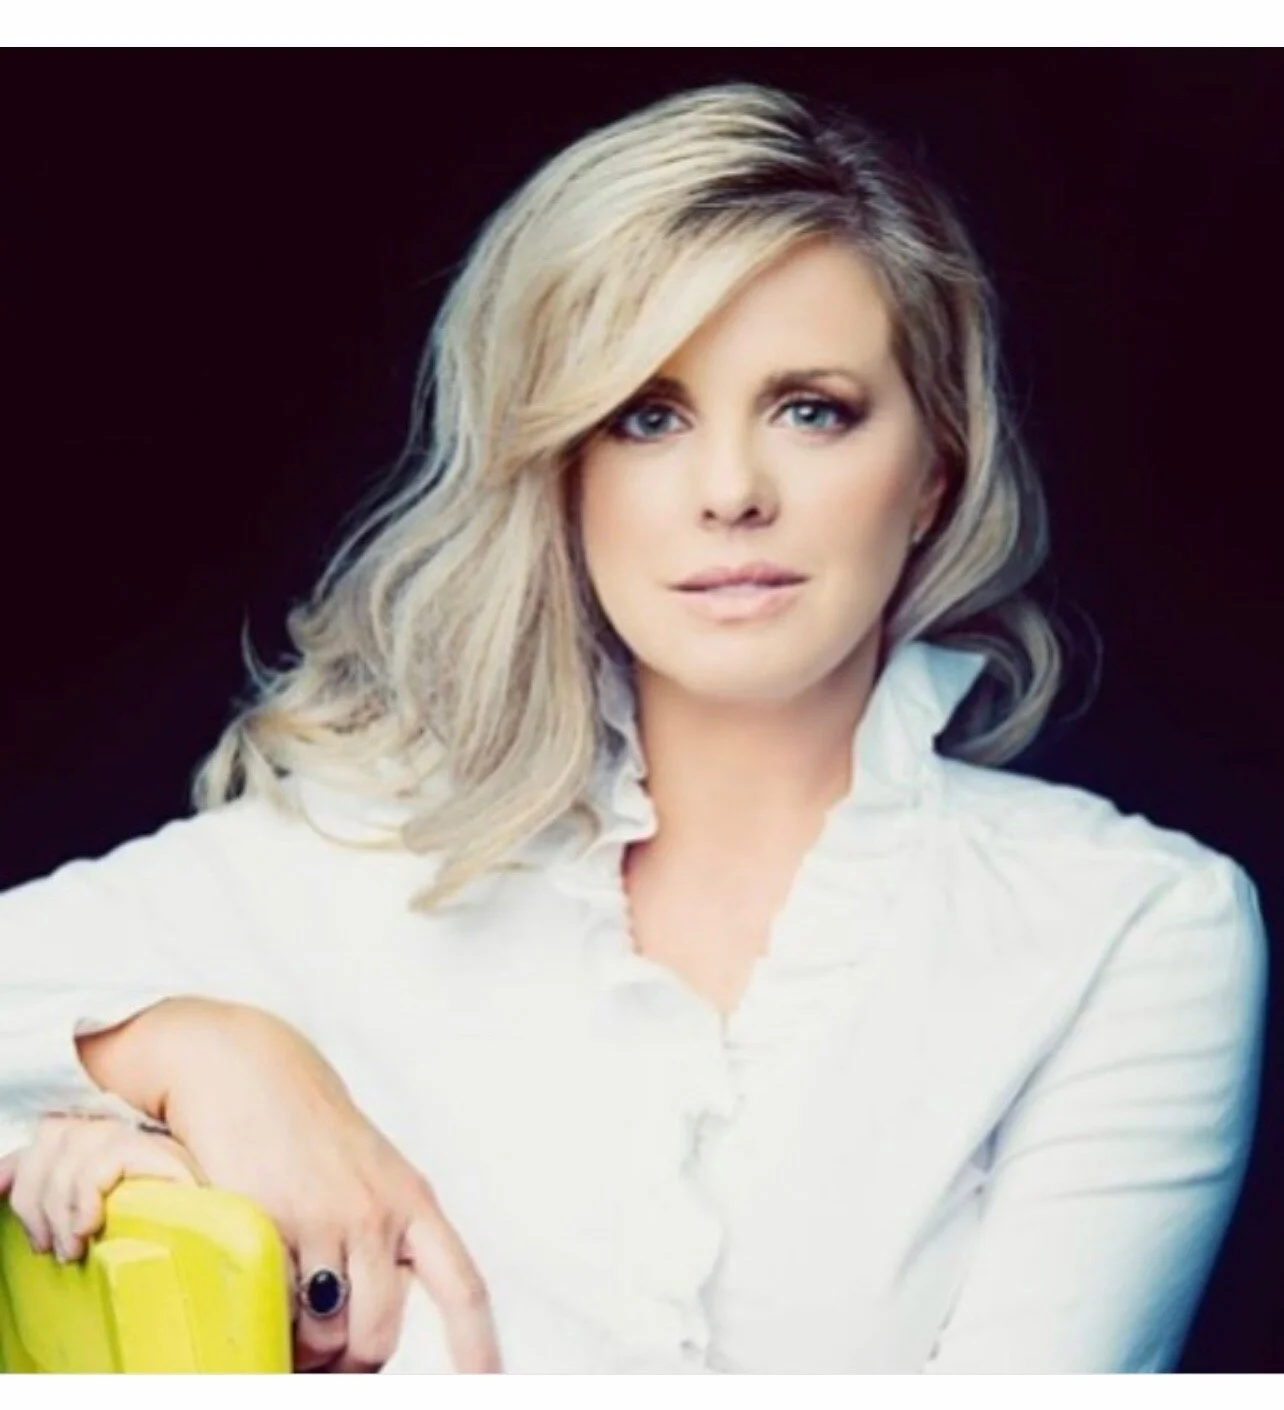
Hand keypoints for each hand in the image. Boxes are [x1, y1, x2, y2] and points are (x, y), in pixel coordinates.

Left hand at [0, 1113, 203, 1262]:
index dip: (22, 1165)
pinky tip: (93, 1226)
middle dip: (35, 1196)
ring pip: (75, 1145)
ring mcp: (147, 1139)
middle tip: (48, 1247)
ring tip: (73, 1248)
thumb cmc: (151, 1246)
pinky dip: (88, 1196)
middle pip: (55, 1132)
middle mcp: (127, 1130)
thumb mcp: (89, 1220)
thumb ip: (49, 1194)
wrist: (206, 1259)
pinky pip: (105, 1159)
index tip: (6, 1201)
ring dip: (60, 1207)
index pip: (52, 1130)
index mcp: (107, 1143)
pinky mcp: (163, 1154)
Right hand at [76, 998, 499, 1373]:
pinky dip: (266, 1320)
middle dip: (351, 1364)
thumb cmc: (310, 1135)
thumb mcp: (370, 1177)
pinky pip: (275, 1308)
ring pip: (327, 1334)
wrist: (250, 1071)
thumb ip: (384, 1241)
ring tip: (287, 1327)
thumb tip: (369, 1328)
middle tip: (323, 1360)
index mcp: (413, 1202)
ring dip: (306, 1351)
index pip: (461, 1287)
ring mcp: (325, 1218)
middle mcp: (377, 1212)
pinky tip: (259, 1295)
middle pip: (378, 1335)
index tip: (488, 1386)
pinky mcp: (270, 1222)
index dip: (477, 1347)